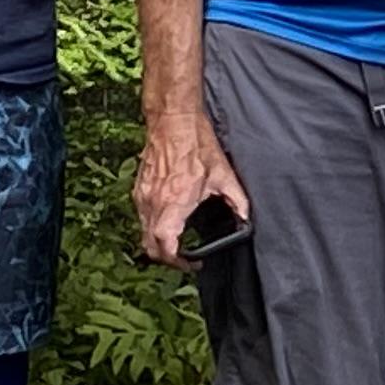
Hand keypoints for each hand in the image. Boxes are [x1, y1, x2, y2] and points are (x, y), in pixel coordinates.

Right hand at [136, 116, 250, 267]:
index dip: (177, 262)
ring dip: (158, 242)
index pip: (165, 246)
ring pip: (143, 232)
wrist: (173, 120)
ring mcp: (143, 196)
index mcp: (174, 203)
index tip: (190, 263)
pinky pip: (141, 217)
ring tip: (177, 242)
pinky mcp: (139, 188)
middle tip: (183, 258)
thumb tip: (245, 217)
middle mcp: (154, 203)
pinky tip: (168, 220)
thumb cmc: (195, 143)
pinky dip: (152, 226)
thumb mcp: (223, 174)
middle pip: (150, 246)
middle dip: (166, 258)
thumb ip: (237, 200)